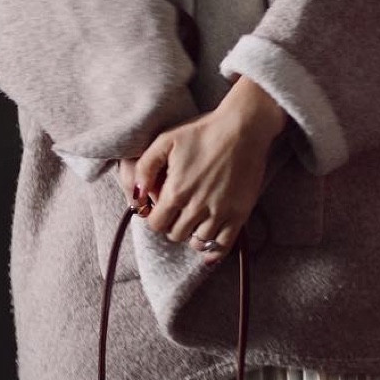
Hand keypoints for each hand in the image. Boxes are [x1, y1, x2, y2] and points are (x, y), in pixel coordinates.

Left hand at [134, 78, 287, 261]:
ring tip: (194, 222)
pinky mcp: (239, 213)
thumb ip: (145, 168)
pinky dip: (214, 251)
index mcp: (176, 191)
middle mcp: (197, 206)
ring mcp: (220, 212)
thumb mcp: (165, 141)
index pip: (156, 224)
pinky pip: (223, 245)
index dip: (156, 218)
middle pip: (175, 235)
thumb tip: (136, 195)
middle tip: (178, 213)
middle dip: (173, 226)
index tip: (161, 209)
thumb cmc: (203, 131)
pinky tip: (208, 246)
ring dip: (192, 235)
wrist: (243, 128)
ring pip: (198, 242)